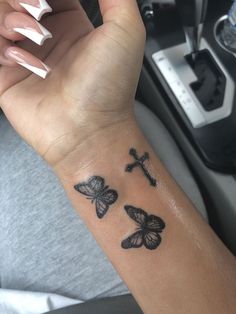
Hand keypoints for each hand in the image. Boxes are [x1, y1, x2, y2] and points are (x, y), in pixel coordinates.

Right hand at [0, 0, 144, 166]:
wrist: (89, 131)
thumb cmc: (110, 89)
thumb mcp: (126, 31)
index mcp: (73, 26)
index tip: (45, 1)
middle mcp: (47, 40)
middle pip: (20, 0)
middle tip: (39, 9)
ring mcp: (26, 57)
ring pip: (1, 17)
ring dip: (13, 17)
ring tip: (34, 34)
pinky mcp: (6, 77)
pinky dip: (3, 45)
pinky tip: (21, 58)